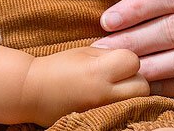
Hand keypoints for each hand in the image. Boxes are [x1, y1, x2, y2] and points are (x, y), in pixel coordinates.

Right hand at [22, 47, 149, 123]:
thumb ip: (109, 54)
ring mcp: (101, 111)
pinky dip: (121, 105)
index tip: (117, 60)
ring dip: (131, 94)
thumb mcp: (84, 52)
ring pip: (136, 103)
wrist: (31, 93)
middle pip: (142, 86)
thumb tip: (130, 59)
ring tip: (117, 88)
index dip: (128, 58)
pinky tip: (111, 98)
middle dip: (135, 78)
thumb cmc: (57, 67)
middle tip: (121, 76)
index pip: (133, 61)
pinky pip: (121, 112)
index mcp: (98, 72)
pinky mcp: (97, 121)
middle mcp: (103, 94)